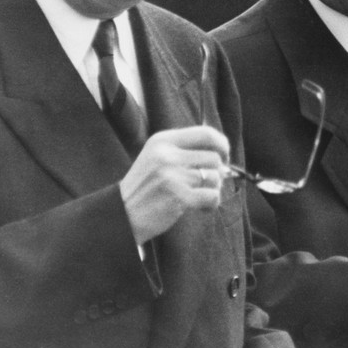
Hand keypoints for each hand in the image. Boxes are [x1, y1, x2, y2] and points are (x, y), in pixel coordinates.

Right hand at [119, 126, 229, 244]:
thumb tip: (222, 153)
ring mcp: (172, 176)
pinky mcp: (178, 197)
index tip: (224, 155)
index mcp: (163, 140)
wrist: (123, 213)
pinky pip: (212, 196)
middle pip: (214, 157)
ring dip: (214, 189)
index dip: (222, 144)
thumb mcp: (157, 156)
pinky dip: (212, 204)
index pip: (205, 133)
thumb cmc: (145, 186)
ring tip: (201, 196)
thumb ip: (185, 150)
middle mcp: (167, 155)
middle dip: (218, 172)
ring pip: (215, 177)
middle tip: (209, 183)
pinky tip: (201, 208)